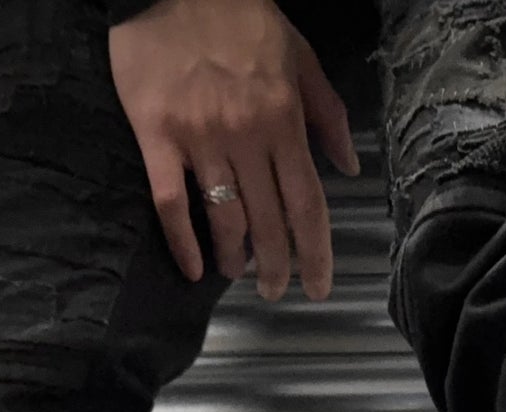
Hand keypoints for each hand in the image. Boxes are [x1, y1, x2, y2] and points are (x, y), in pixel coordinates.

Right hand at [109, 0, 359, 300]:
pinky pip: (170, 202)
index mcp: (283, 119)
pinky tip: (193, 268)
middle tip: (274, 290)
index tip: (318, 286)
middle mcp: (245, 137)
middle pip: (268, 222)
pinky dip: (183, 242)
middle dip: (276, 266)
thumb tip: (348, 168)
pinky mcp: (157, 136)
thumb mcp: (298, 55)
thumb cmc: (238, 15)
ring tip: (238, 273)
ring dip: (234, 257)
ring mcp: (199, 139)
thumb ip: (327, 114)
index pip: (307, 203)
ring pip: (224, 218)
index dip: (316, 253)